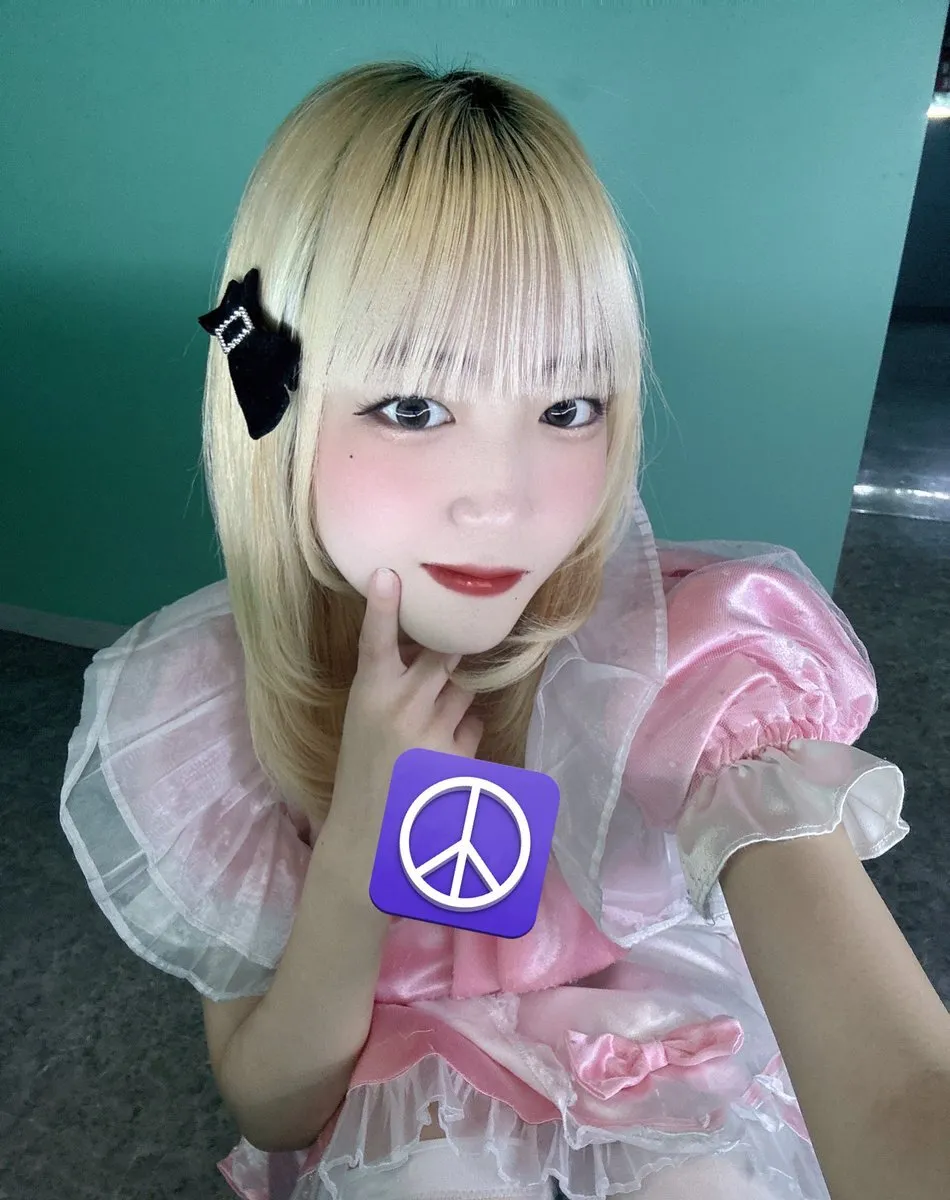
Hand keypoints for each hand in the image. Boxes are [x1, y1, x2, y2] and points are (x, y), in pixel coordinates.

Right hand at [326, 568, 483, 856]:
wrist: (369, 832)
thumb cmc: (363, 767)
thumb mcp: (363, 717)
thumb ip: (390, 683)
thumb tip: (431, 650)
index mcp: (369, 693)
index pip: (376, 641)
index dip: (383, 607)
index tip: (388, 574)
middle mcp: (402, 706)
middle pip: (445, 655)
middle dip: (448, 655)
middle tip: (441, 664)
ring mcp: (433, 733)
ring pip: (464, 690)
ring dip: (455, 699)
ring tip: (429, 727)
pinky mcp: (459, 759)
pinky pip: (473, 727)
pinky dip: (463, 734)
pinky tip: (441, 756)